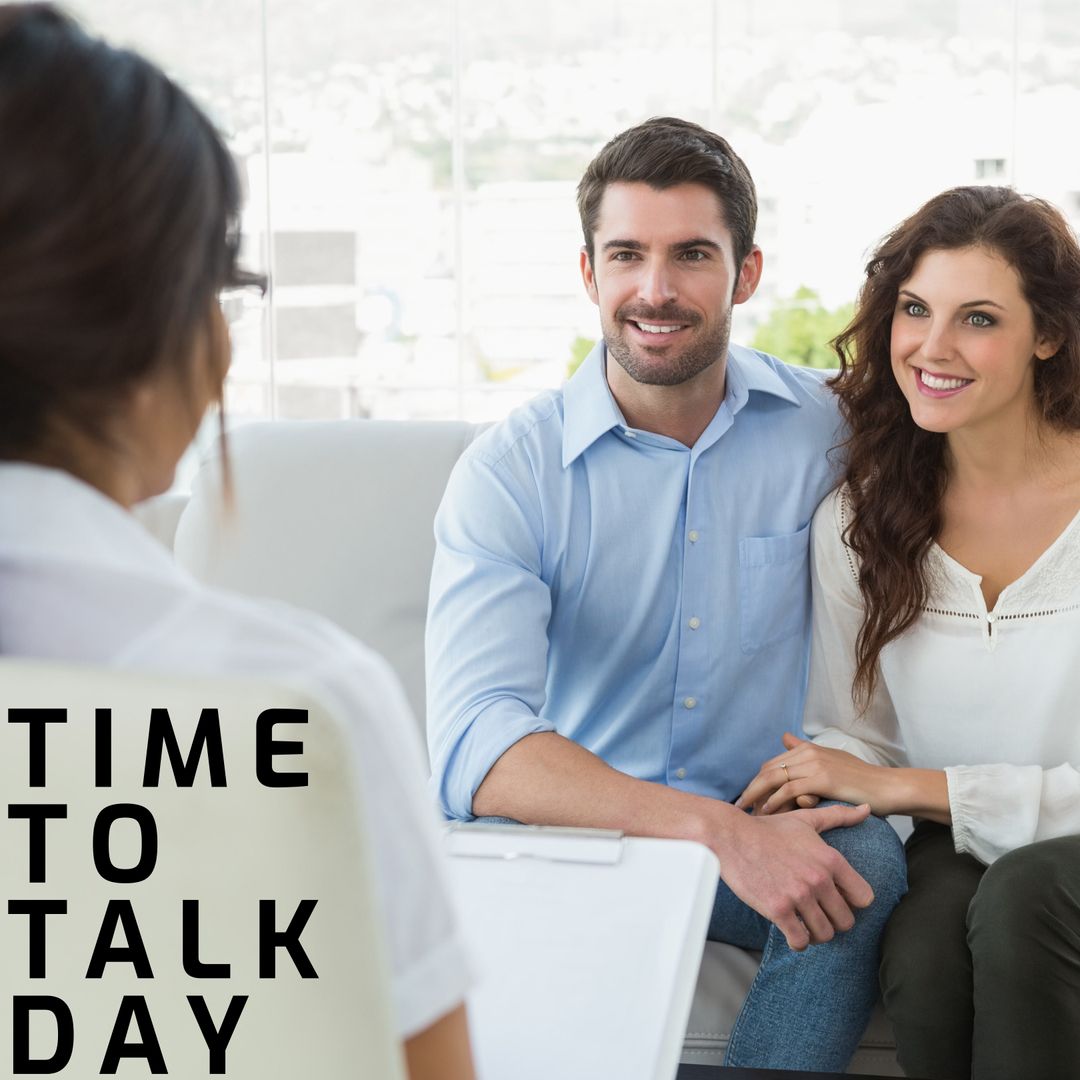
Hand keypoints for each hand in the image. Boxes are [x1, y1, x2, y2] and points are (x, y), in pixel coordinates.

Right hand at [711, 802, 874, 950]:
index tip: (837, 899)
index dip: (852, 902)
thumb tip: (868, 809)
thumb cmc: (768, 829)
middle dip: (833, 921)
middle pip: (846, 921)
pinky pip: (800, 941)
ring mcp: (798, 895)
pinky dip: (798, 942)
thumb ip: (839, 816)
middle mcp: (818, 879)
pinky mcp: (777, 909)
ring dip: (816, 934)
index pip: (864, 898)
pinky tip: (791, 931)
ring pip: (825, 934)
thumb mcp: (806, 819)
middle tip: (819, 915)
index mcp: (830, 859)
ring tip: (805, 925)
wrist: (731, 836)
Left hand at [736, 733, 893, 815]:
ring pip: (775, 779)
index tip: (748, 798)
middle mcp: (808, 752)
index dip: (757, 782)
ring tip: (748, 812)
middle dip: (752, 789)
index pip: (772, 764)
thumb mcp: (830, 760)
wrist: (887, 787)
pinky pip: (790, 790)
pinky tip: (768, 812)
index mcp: (808, 748)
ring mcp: (815, 764)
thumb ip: (806, 751)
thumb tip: (784, 738)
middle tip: (740, 807)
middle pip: (768, 770)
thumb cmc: (860, 780)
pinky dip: (776, 801)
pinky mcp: (822, 778)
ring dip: (758, 796)